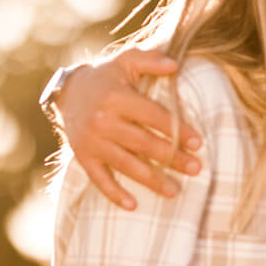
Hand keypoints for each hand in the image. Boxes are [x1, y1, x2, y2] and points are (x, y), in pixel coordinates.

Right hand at [56, 48, 202, 208]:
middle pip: (144, 143)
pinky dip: (114, 193)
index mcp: (117, 97)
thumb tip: (175, 65)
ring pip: (126, 164)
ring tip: (175, 191)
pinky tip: (133, 205)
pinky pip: (99, 179)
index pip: (154, 117)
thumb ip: (150, 59)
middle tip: (195, 169)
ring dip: (151, 180)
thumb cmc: (106, 77)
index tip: (198, 143)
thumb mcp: (125, 61)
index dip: (177, 130)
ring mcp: (92, 142)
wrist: (67, 92)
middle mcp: (103, 121)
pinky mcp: (83, 157)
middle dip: (172, 158)